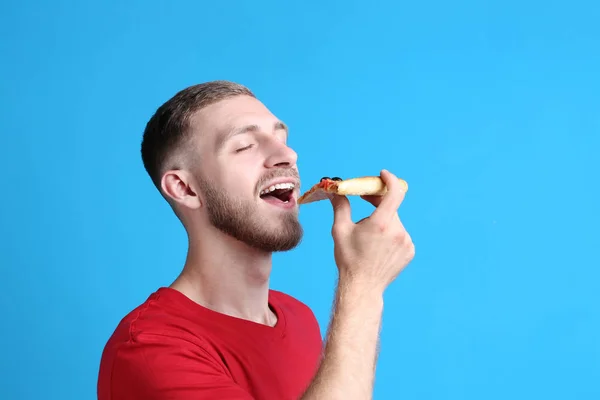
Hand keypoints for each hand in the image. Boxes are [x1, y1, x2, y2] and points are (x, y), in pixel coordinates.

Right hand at [329, 170, 414, 293]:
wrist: (363, 287)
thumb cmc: (349, 259)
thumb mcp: (340, 230)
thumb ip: (340, 206)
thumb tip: (335, 191)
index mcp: (381, 223)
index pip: (394, 193)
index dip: (389, 180)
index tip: (382, 174)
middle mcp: (398, 231)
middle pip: (391, 206)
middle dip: (377, 201)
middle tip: (364, 198)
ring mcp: (406, 242)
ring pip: (394, 221)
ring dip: (382, 220)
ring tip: (366, 235)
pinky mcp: (409, 251)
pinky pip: (400, 235)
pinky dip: (389, 234)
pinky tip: (377, 246)